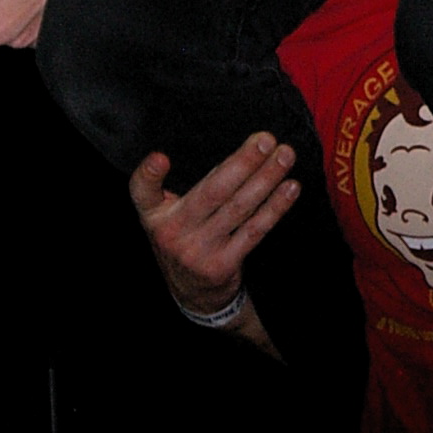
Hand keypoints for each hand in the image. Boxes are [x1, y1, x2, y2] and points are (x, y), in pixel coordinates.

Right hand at [129, 132, 300, 314]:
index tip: (160, 158)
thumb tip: (232, 149)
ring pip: (238, 208)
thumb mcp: (167, 215)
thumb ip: (181, 185)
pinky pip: (254, 230)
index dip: (148, 175)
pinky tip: (290, 188)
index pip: (142, 192)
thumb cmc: (183, 238)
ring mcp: (198, 250)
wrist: (193, 293)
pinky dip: (275, 207)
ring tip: (285, 155)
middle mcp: (172, 233)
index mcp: (153, 215)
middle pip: (211, 192)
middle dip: (243, 163)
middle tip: (266, 139)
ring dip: (266, 179)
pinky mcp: (222, 264)